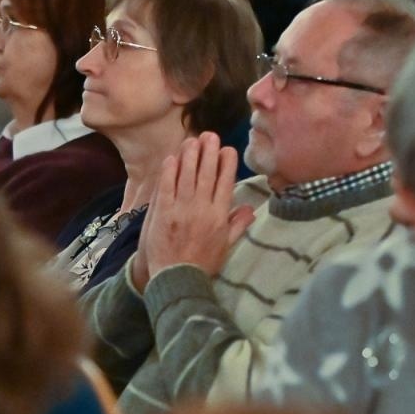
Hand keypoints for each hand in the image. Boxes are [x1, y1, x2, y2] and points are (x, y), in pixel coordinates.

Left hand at [135, 132, 253, 290]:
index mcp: (219, 216)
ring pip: (187, 175)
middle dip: (209, 151)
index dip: (227, 163)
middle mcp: (202, 208)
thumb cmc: (202, 264)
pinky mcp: (163, 212)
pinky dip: (170, 171)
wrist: (176, 278)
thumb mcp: (225, 246)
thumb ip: (237, 225)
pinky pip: (167, 186)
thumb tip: (251, 209)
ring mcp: (182, 209)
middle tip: (209, 135)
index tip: (227, 149)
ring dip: (190, 155)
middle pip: (207, 173)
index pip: (226, 183)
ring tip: (192, 139)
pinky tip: (172, 157)